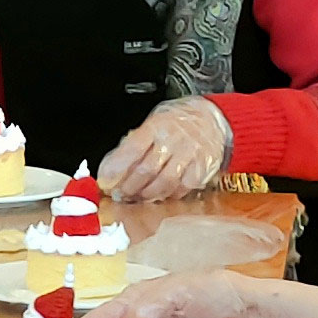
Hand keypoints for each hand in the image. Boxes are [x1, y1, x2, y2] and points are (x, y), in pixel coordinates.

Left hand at [98, 94, 233, 202]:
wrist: (212, 120)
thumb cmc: (177, 123)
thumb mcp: (153, 124)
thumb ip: (134, 144)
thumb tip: (112, 169)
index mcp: (156, 126)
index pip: (132, 148)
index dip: (117, 168)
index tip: (105, 181)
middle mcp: (174, 140)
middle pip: (147, 170)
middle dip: (130, 187)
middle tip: (120, 194)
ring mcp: (190, 154)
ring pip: (165, 182)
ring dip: (147, 194)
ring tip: (138, 197)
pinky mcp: (202, 167)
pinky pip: (183, 187)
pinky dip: (169, 195)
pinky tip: (161, 194)